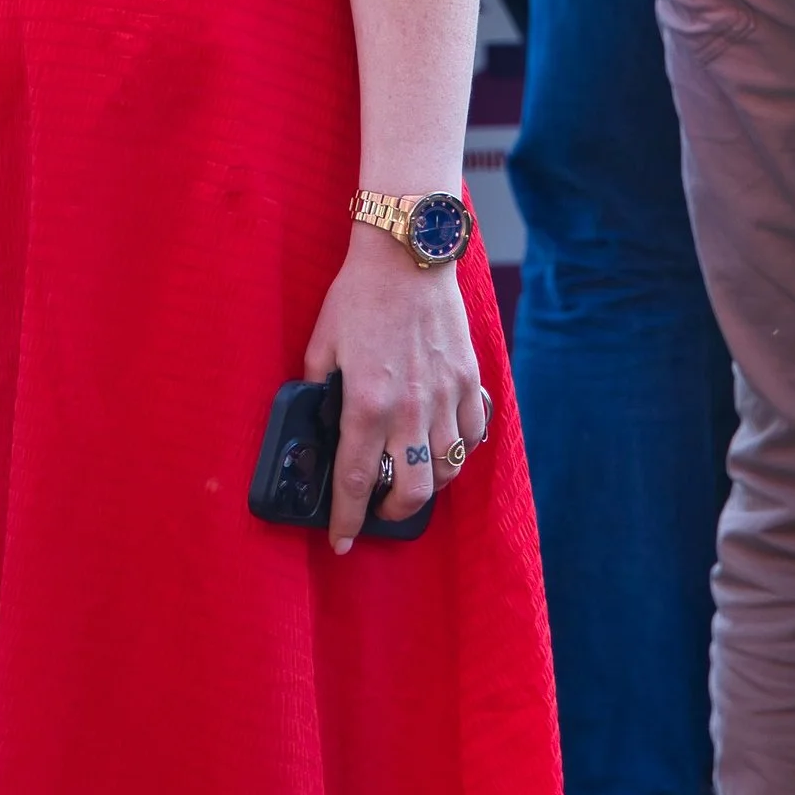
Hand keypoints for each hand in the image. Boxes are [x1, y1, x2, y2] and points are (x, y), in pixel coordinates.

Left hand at [303, 220, 487, 553]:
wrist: (408, 254)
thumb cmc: (360, 294)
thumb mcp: (322, 343)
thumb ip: (320, 388)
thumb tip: (320, 419)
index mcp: (366, 402)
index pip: (354, 480)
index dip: (345, 519)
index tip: (340, 541)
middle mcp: (409, 408)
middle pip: (409, 490)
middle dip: (391, 512)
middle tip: (378, 509)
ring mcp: (444, 396)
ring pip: (446, 470)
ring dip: (427, 485)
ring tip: (410, 480)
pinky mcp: (468, 380)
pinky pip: (473, 434)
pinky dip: (461, 450)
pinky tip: (444, 447)